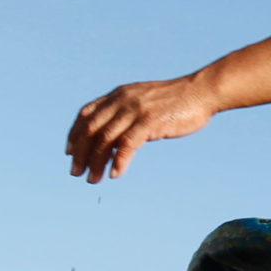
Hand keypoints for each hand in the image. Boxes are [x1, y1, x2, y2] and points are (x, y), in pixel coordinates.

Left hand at [67, 77, 215, 183]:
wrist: (201, 92)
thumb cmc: (176, 100)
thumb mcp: (144, 101)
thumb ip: (127, 114)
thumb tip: (115, 138)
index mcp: (119, 94)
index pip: (86, 113)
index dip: (75, 133)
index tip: (69, 151)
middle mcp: (123, 100)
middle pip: (91, 129)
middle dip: (80, 152)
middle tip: (75, 172)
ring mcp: (136, 110)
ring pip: (106, 139)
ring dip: (96, 162)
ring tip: (93, 179)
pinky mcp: (150, 121)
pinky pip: (127, 144)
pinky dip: (119, 161)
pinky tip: (116, 174)